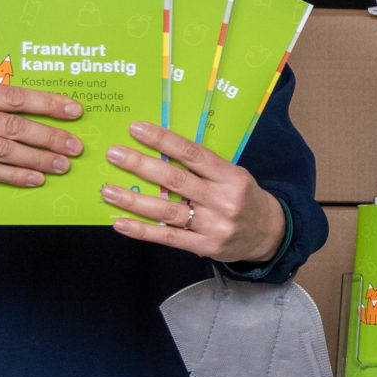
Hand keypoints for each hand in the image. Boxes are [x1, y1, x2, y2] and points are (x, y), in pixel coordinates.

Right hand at [0, 79, 84, 187]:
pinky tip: (35, 179)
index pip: (13, 96)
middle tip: (75, 146)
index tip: (74, 111)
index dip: (47, 103)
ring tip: (62, 165)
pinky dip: (15, 176)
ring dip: (37, 160)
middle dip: (49, 137)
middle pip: (13, 125)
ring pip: (4, 150)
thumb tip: (37, 112)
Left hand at [101, 121, 288, 267]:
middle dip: (140, 166)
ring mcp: (213, 225)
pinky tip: (121, 223)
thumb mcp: (233, 176)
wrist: (269, 234)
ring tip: (108, 191)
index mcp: (231, 176)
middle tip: (114, 154)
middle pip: (175, 180)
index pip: (192, 154)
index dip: (163, 140)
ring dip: (133, 201)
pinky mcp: (205, 246)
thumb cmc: (245, 198)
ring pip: (167, 211)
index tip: (136, 129)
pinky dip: (143, 231)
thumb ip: (204, 167)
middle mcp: (222, 200)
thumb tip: (161, 151)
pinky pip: (168, 237)